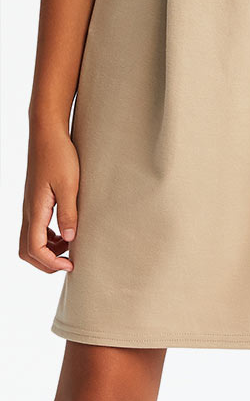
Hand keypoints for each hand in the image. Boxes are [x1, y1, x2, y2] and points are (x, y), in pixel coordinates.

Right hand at [19, 126, 78, 272]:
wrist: (48, 135)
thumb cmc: (60, 156)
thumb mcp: (70, 185)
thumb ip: (69, 212)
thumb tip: (71, 239)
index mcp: (36, 210)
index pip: (35, 249)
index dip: (51, 262)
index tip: (71, 265)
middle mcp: (29, 211)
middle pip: (27, 250)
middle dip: (45, 263)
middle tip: (69, 263)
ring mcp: (30, 206)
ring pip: (29, 240)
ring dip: (47, 250)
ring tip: (70, 248)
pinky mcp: (36, 200)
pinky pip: (35, 228)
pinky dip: (47, 237)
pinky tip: (66, 232)